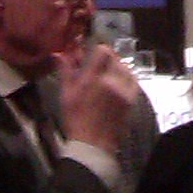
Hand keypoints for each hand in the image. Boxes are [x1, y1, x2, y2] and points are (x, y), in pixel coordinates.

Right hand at [57, 41, 139, 155]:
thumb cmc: (76, 119)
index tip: (92, 52)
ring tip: (108, 73)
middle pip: (115, 57)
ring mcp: (123, 91)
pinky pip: (132, 80)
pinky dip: (126, 77)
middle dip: (106, 57)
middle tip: (98, 63)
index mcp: (92, 79)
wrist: (93, 144)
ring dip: (117, 66)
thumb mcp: (66, 94)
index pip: (103, 51)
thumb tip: (59, 53)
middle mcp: (110, 82)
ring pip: (125, 67)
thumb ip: (65, 70)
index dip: (98, 48)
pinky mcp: (131, 100)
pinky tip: (118, 82)